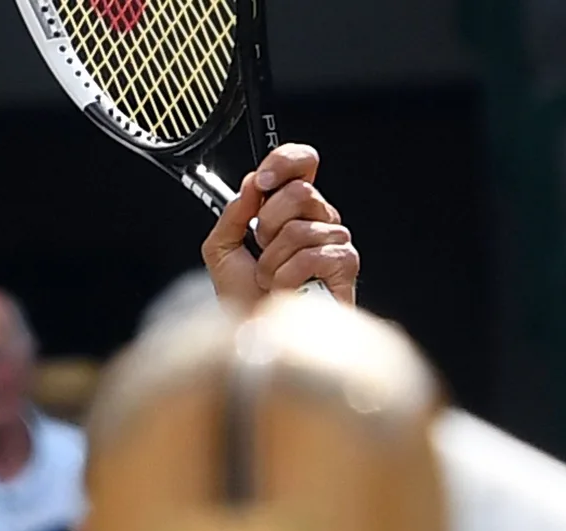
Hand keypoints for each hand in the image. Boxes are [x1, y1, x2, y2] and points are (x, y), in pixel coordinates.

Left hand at [202, 144, 357, 307]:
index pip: (302, 163)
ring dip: (272, 261)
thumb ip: (231, 214)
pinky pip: (311, 256)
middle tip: (262, 250)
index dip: (285, 162)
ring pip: (299, 229)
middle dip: (267, 225)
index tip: (262, 181)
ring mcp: (333, 241)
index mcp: (289, 209)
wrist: (257, 334)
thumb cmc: (244, 299)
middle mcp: (316, 219)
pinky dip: (287, 277)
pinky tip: (286, 288)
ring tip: (271, 278)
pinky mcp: (345, 264)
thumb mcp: (220, 251)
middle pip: (300, 192)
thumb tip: (249, 186)